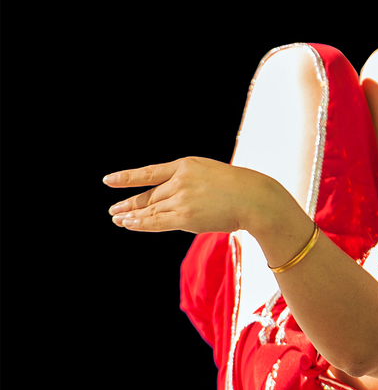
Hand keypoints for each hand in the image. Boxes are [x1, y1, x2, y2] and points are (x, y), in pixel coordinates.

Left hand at [105, 157, 287, 234]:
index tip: (108, 180)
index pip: (149, 172)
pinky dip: (140, 224)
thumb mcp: (210, 176)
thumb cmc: (240, 189)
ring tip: (118, 220)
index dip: (127, 177)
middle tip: (113, 210)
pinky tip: (130, 224)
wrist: (256, 199)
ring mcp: (181, 198)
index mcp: (186, 165)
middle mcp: (179, 180)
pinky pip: (156, 222)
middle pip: (147, 195)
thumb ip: (187, 185)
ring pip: (149, 210)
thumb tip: (165, 205)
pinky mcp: (185, 217)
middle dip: (128, 203)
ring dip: (131, 216)